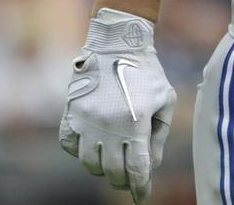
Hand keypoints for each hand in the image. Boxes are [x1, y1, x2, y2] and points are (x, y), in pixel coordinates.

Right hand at [59, 9, 177, 202]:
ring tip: (112, 163)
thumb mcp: (164, 99)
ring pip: (89, 163)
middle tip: (128, 180)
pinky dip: (79, 152)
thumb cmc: (146, 72)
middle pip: (112, 171)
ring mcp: (86, 122)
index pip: (137, 169)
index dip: (140, 188)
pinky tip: (91, 147)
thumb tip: (150, 164)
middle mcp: (108, 127)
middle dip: (122, 180)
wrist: (116, 44)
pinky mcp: (70, 114)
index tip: (141, 197)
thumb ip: (159, 134)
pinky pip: (69, 146)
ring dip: (102, 168)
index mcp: (135, 124)